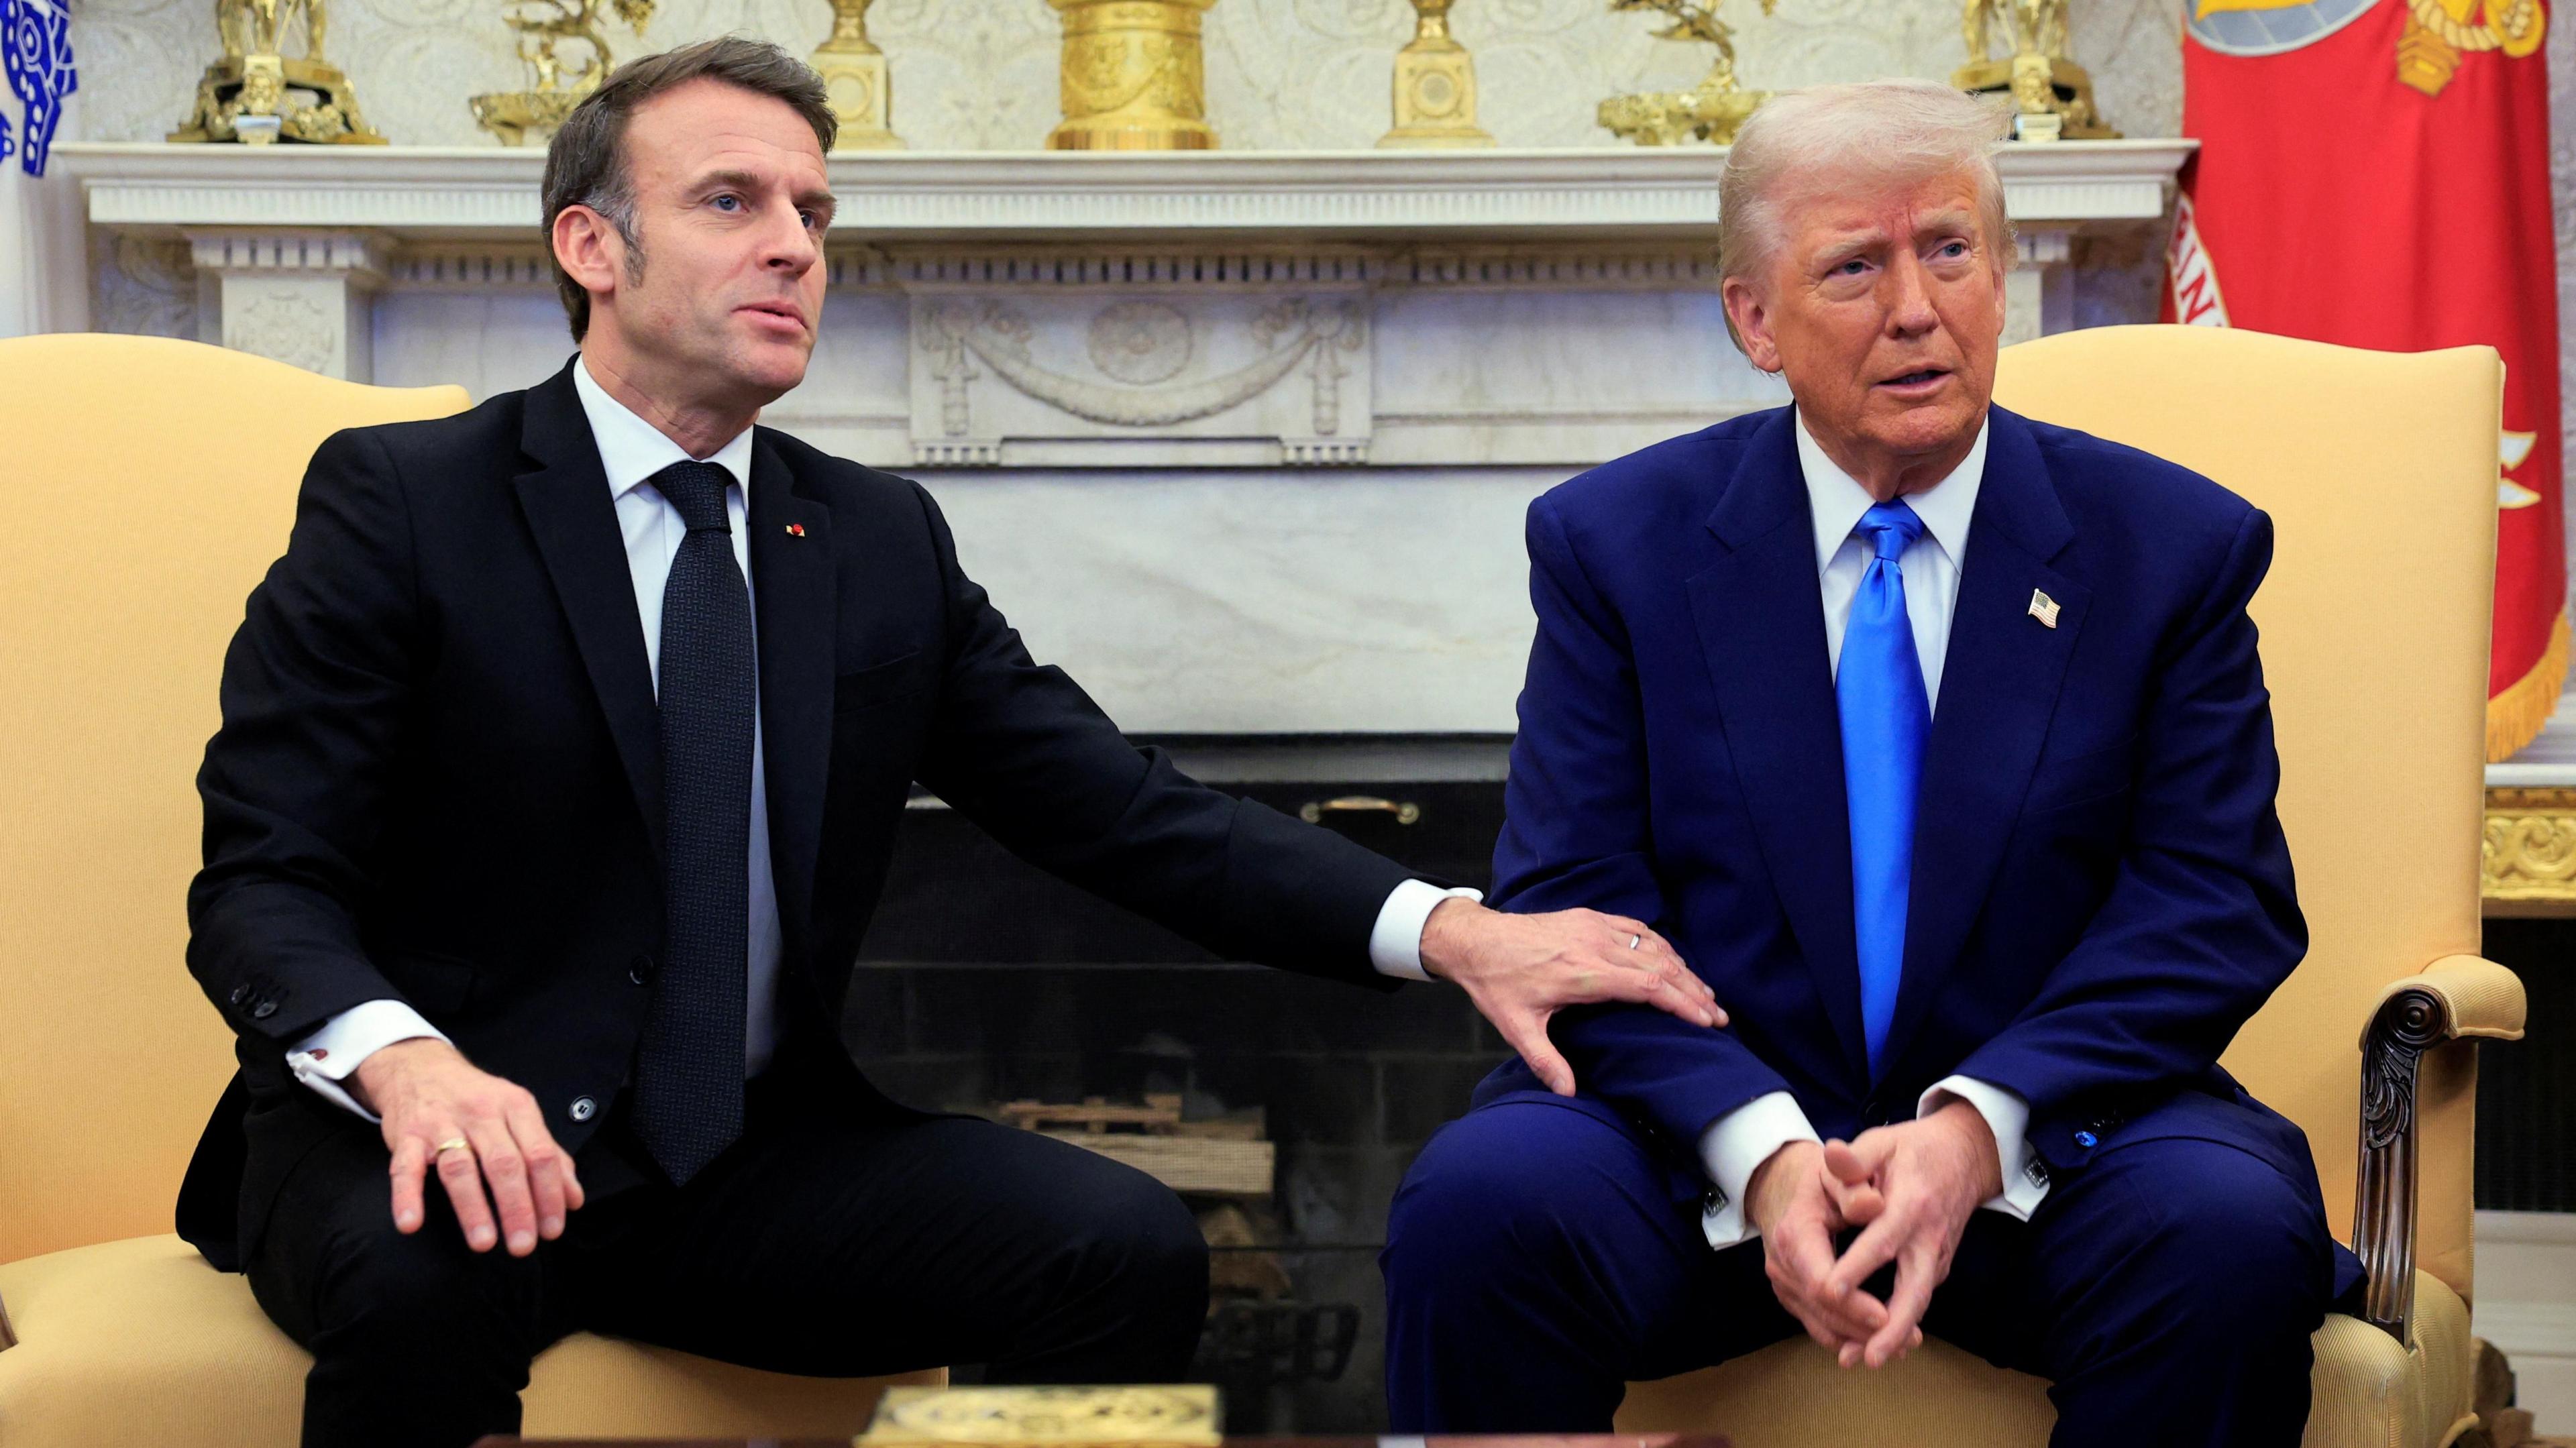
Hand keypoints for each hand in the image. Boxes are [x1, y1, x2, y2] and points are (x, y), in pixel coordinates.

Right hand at [354, 1038, 584, 1256]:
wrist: (421, 1067)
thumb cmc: (478, 1100)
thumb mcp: (518, 1115)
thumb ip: (548, 1154)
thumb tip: (573, 1199)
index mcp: (516, 1107)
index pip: (540, 1154)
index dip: (550, 1194)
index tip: (553, 1229)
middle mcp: (481, 1112)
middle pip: (504, 1163)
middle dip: (517, 1208)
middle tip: (523, 1246)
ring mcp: (441, 1123)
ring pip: (461, 1167)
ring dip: (473, 1208)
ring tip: (484, 1243)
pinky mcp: (407, 1135)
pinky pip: (405, 1167)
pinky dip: (407, 1196)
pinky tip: (411, 1224)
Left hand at [1418, 899, 1723, 1094]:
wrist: (1476, 940)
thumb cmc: (1496, 984)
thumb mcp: (1516, 1027)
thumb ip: (1545, 1060)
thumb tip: (1568, 1093)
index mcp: (1583, 972)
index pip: (1648, 985)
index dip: (1682, 1002)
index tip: (1706, 1020)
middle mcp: (1595, 945)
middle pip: (1660, 966)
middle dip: (1694, 991)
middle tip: (1719, 1015)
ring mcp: (1594, 927)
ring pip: (1653, 945)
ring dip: (1683, 969)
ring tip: (1705, 994)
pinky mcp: (1590, 917)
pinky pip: (1636, 928)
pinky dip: (1661, 946)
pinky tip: (1674, 961)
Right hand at [1747, 1140, 1891, 1354]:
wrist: (1786, 1190)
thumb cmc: (1821, 1183)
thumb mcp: (1836, 1174)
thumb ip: (1853, 1186)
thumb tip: (1873, 1204)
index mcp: (1794, 1234)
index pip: (1821, 1283)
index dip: (1854, 1303)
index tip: (1888, 1314)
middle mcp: (1782, 1265)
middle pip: (1823, 1312)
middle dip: (1865, 1329)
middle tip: (1912, 1340)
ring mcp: (1784, 1285)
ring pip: (1822, 1326)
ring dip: (1863, 1339)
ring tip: (1907, 1344)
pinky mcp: (1793, 1297)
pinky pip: (1819, 1327)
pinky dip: (1850, 1338)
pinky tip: (1881, 1342)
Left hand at [1817, 1100, 2002, 1367]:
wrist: (1963, 1156)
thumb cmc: (1912, 1149)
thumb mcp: (1881, 1143)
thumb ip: (1854, 1159)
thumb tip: (1831, 1154)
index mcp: (1912, 1203)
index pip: (1883, 1239)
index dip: (1857, 1266)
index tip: (1831, 1289)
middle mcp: (1929, 1236)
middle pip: (1915, 1288)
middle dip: (1892, 1325)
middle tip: (1868, 1356)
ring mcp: (1937, 1255)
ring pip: (1918, 1301)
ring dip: (1895, 1334)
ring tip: (1866, 1360)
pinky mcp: (1935, 1266)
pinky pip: (1917, 1299)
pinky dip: (1899, 1324)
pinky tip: (1874, 1345)